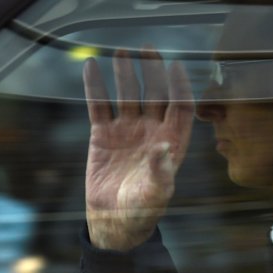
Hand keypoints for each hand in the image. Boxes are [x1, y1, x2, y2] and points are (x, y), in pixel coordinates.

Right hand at [84, 47, 194, 250]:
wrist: (114, 222)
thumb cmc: (142, 211)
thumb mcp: (155, 194)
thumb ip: (161, 171)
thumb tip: (165, 147)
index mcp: (171, 143)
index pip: (179, 108)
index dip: (179, 87)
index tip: (176, 66)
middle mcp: (152, 132)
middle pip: (155, 95)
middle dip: (153, 72)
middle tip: (148, 50)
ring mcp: (128, 131)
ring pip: (128, 95)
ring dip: (125, 74)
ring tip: (121, 52)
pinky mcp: (104, 135)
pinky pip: (99, 106)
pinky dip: (95, 87)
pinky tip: (92, 67)